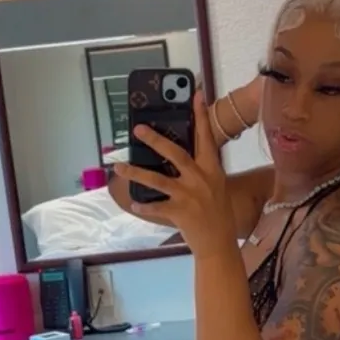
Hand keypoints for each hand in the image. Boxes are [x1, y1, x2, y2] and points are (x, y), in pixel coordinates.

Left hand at [114, 92, 236, 258]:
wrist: (219, 245)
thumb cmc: (218, 216)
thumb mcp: (216, 188)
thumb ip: (202, 172)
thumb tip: (180, 159)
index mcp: (212, 170)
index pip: (206, 137)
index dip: (200, 115)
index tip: (195, 94)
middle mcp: (200, 179)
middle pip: (175, 153)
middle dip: (155, 140)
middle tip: (137, 129)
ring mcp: (189, 196)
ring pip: (157, 180)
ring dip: (136, 172)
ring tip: (119, 167)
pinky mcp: (179, 212)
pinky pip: (155, 207)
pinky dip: (144, 206)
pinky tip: (133, 203)